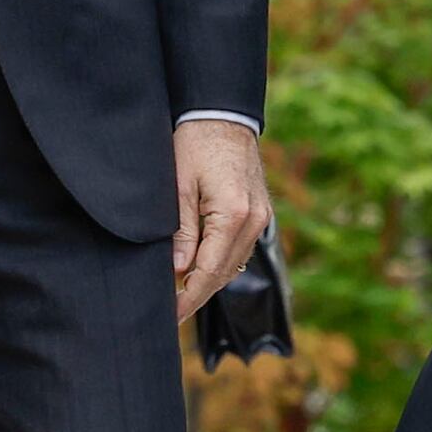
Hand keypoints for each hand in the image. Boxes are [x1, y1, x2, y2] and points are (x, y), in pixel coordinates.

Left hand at [172, 123, 271, 316]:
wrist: (223, 115)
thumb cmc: (194, 144)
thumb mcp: (178, 186)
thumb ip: (181, 230)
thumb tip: (179, 271)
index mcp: (234, 214)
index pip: (208, 271)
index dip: (188, 297)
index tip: (170, 316)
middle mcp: (254, 221)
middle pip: (224, 273)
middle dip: (197, 295)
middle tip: (171, 313)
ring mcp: (262, 218)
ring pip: (234, 264)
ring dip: (209, 281)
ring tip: (180, 295)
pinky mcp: (261, 213)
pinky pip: (240, 249)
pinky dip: (220, 264)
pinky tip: (199, 270)